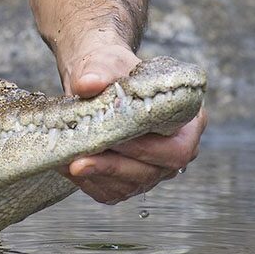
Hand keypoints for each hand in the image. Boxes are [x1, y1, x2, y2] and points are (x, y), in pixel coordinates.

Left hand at [58, 40, 206, 204]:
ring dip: (96, 175)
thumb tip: (87, 83)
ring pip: (128, 185)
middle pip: (152, 172)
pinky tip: (67, 166)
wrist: (94, 78)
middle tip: (80, 159)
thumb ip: (99, 70)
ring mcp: (153, 169)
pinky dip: (87, 181)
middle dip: (114, 166)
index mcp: (187, 121)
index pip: (177, 147)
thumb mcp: (106, 61)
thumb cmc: (110, 68)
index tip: (115, 139)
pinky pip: (110, 191)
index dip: (147, 148)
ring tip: (67, 160)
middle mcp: (175, 150)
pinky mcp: (128, 180)